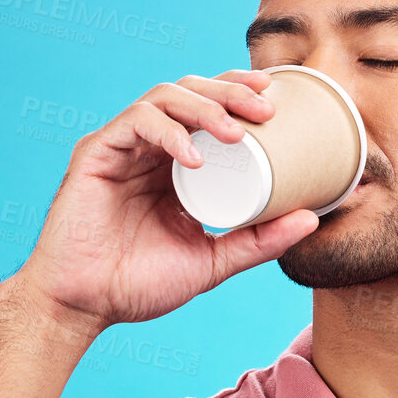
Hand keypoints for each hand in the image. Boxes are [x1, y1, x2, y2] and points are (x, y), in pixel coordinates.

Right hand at [14, 68, 320, 332]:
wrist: (85, 305)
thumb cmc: (139, 285)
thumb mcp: (212, 262)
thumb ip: (258, 242)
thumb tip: (312, 220)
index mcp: (175, 166)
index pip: (208, 109)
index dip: (239, 92)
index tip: (276, 98)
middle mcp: (149, 148)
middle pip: (191, 93)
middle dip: (230, 91)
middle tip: (266, 108)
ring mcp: (122, 147)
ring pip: (165, 98)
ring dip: (204, 107)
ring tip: (235, 132)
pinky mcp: (96, 153)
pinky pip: (135, 124)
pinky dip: (168, 133)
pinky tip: (193, 157)